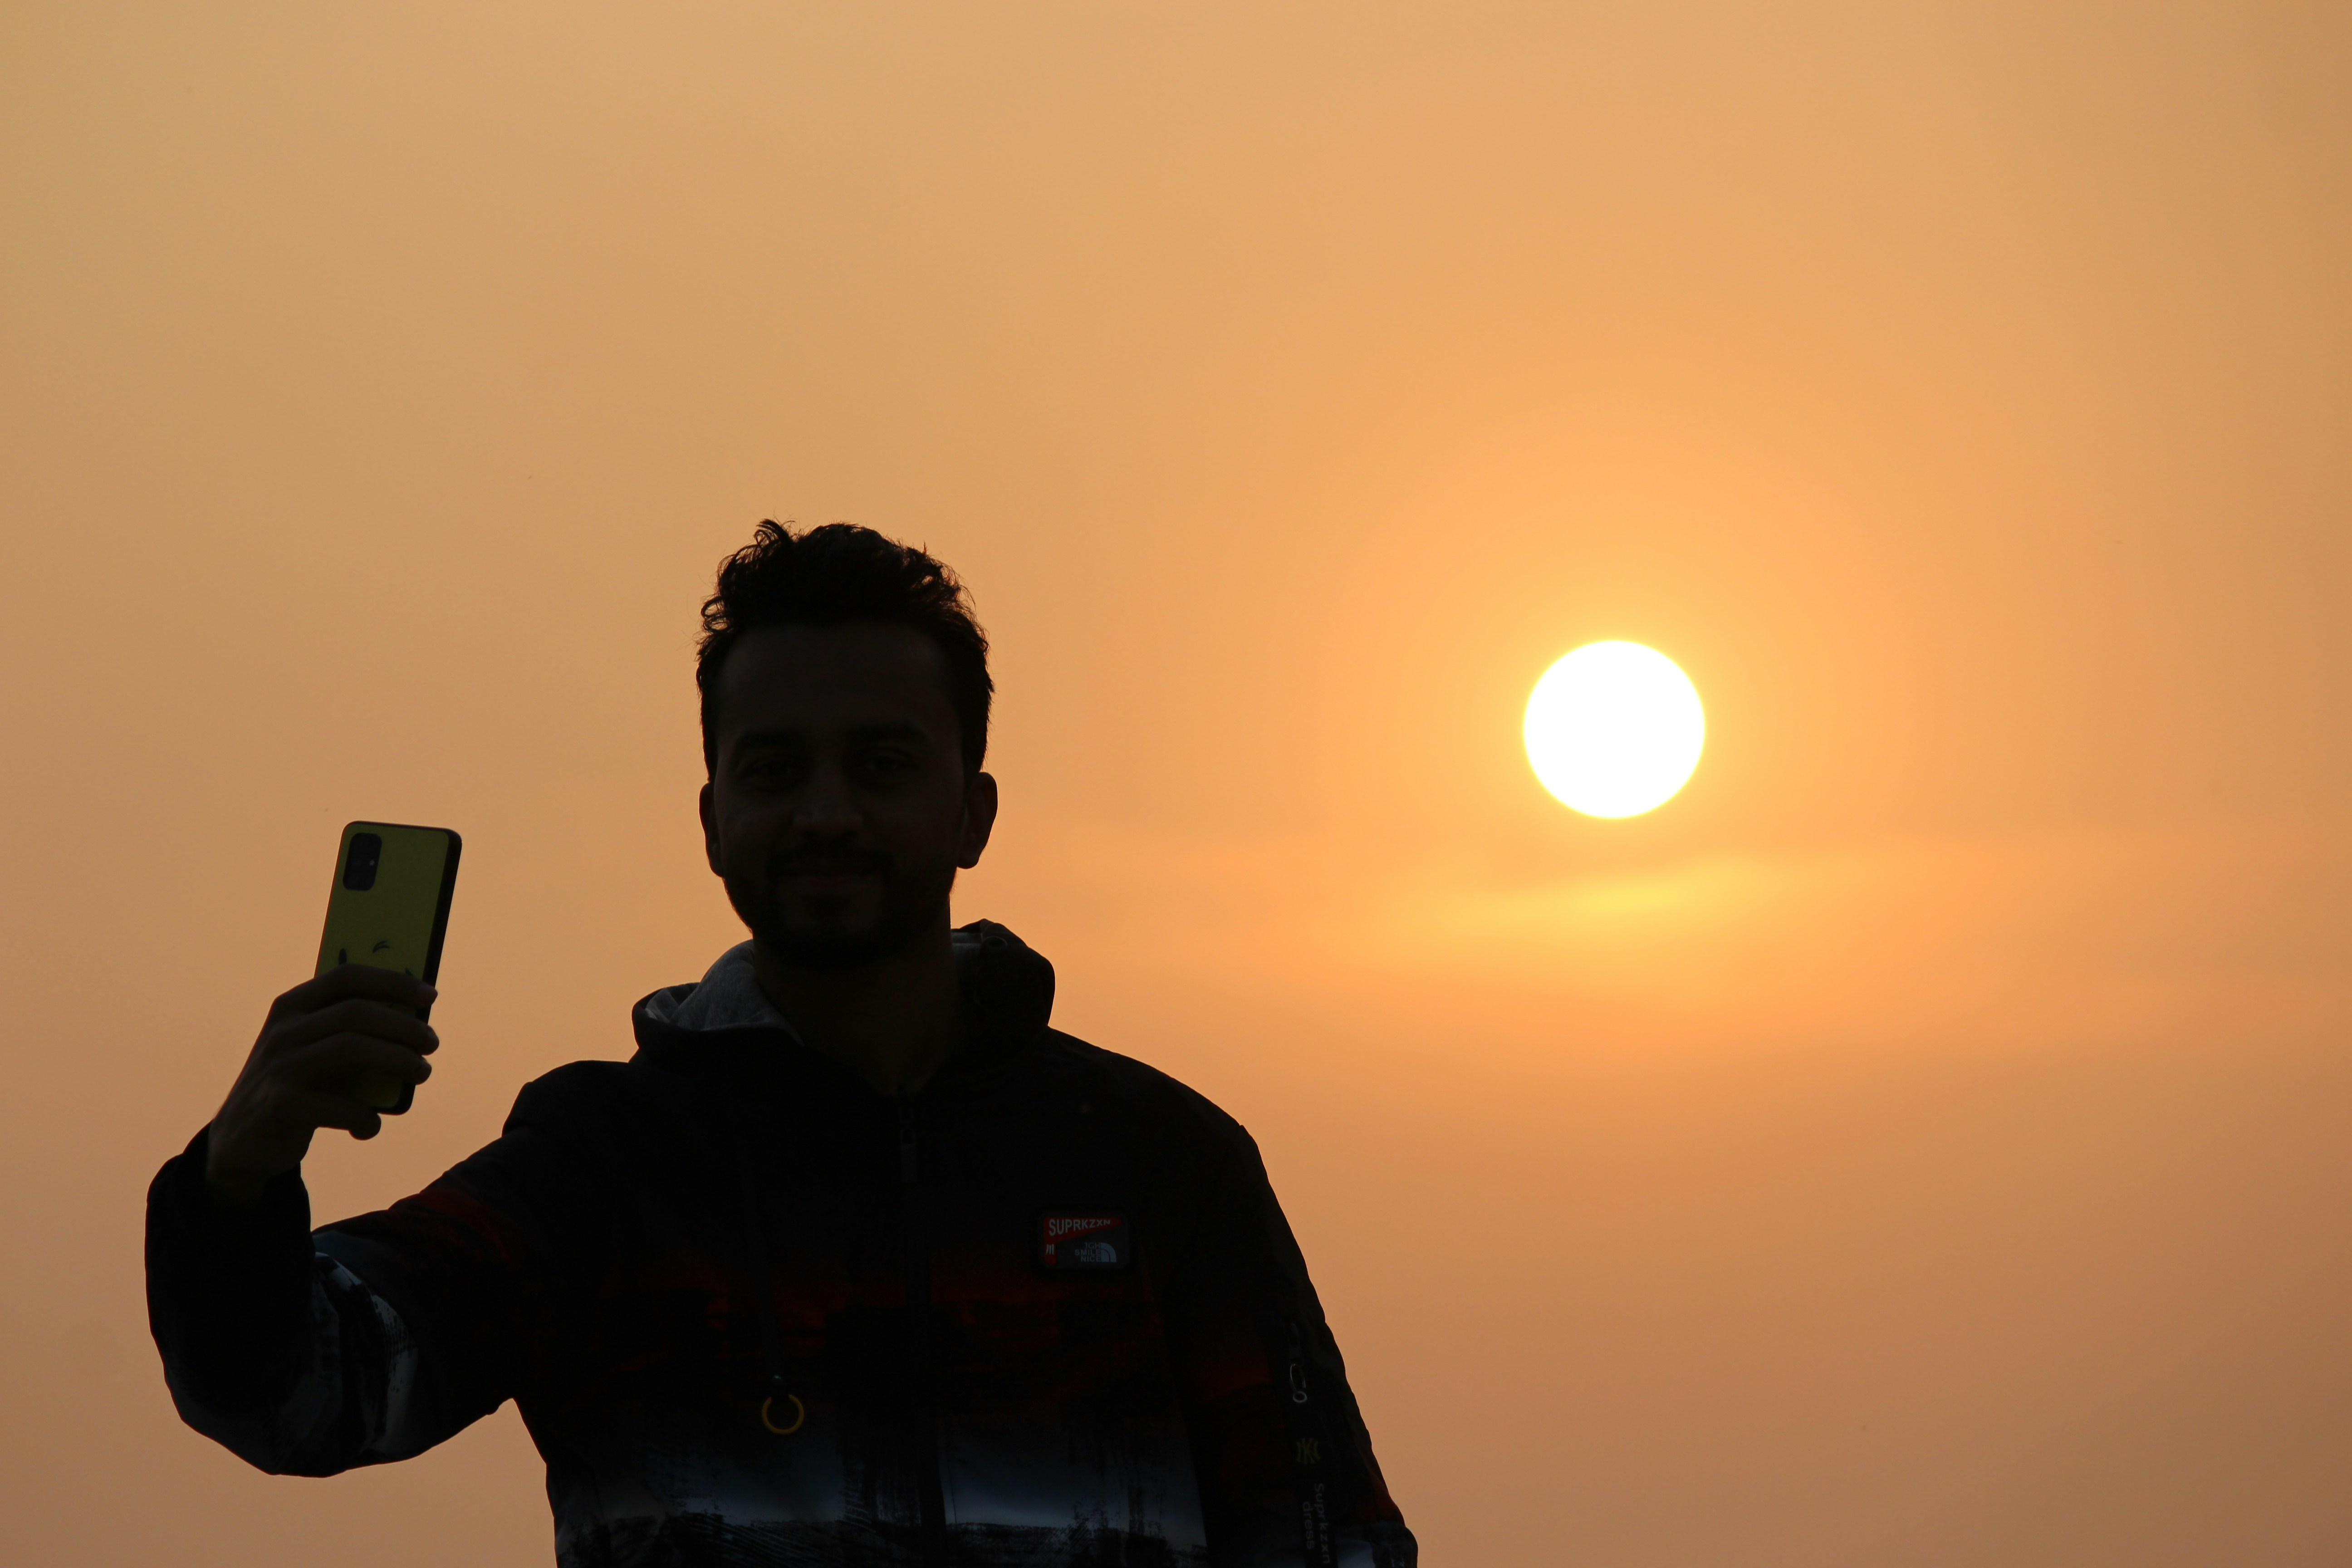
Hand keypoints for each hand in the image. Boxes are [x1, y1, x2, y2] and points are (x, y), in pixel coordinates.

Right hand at [204, 966, 438, 1209]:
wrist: (239, 1142)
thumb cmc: (294, 1085)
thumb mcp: (310, 1049)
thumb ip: (347, 1032)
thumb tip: (416, 1024)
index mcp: (291, 1006)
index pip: (347, 977)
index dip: (393, 982)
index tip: (430, 995)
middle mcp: (282, 1031)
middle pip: (356, 1013)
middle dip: (404, 1027)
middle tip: (431, 1044)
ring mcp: (279, 1067)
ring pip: (351, 1049)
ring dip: (398, 1061)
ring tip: (421, 1073)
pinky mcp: (281, 1107)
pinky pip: (342, 1106)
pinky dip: (367, 1117)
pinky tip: (369, 1126)